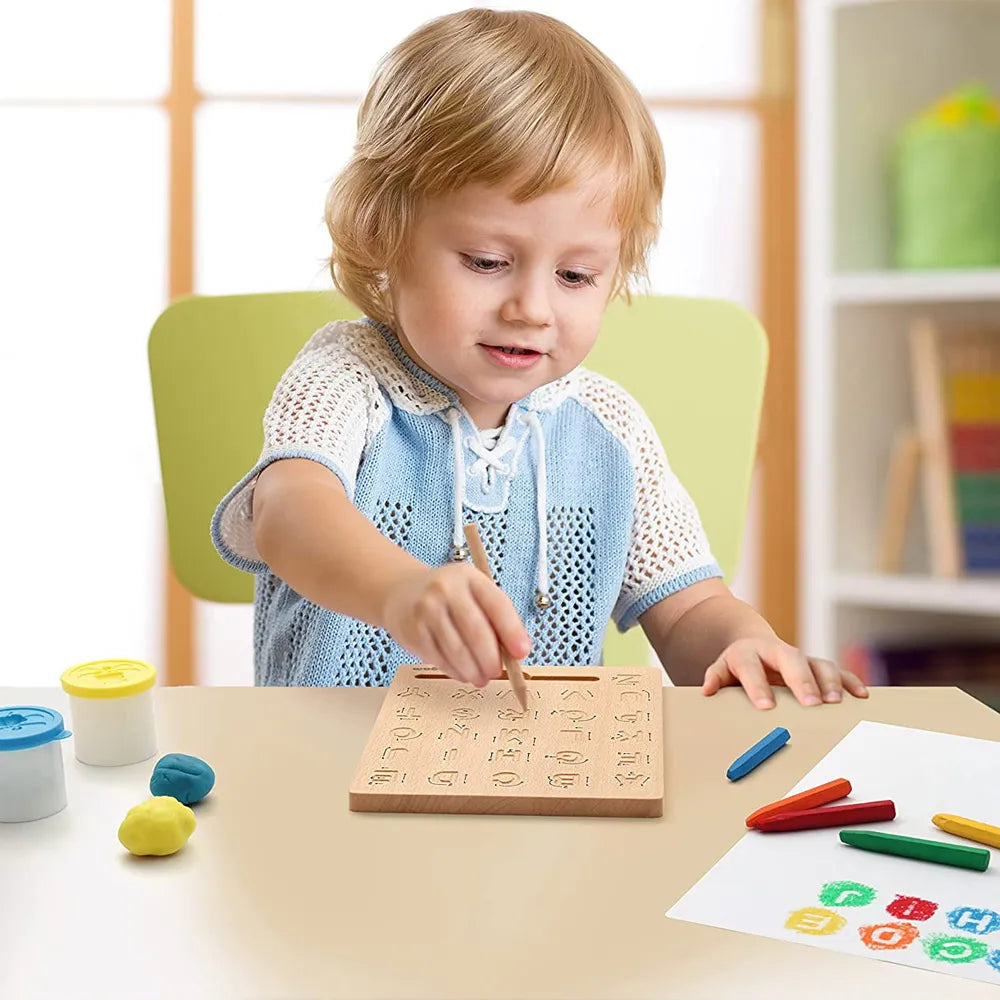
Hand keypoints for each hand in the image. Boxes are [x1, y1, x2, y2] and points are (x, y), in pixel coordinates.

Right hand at [380, 563, 530, 686]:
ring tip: (482, 678)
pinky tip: (463, 674)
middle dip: (492, 659)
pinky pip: (440, 659)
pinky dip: (456, 672)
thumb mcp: (472, 594)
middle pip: (477, 632)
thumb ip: (495, 617)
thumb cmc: (448, 596)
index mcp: (469, 577)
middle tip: (497, 672)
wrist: (401, 591)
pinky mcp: (413, 631)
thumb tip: (516, 653)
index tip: (522, 652)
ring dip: (474, 671)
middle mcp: (446, 590)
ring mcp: (427, 610)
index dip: (513, 631)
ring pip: (458, 651)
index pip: (497, 605)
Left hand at [701, 636, 867, 709]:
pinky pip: (837, 671)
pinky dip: (849, 681)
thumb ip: (715, 677)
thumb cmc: (737, 666)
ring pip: (817, 663)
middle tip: (811, 704)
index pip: (751, 667)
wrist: (753, 646)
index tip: (766, 707)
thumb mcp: (722, 668)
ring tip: (836, 703)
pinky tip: (861, 695)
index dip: (757, 686)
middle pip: (791, 659)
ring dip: (829, 681)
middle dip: (801, 681)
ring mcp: (799, 657)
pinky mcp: (816, 665)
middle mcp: (776, 650)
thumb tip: (707, 690)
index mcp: (748, 653)